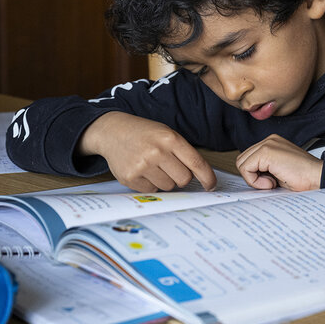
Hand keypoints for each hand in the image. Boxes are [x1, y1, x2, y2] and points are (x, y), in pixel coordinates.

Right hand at [77, 111, 216, 191]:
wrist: (113, 132)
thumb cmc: (144, 134)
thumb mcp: (167, 134)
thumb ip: (183, 152)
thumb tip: (201, 177)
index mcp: (170, 139)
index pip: (196, 163)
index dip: (207, 177)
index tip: (211, 185)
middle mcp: (156, 152)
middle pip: (184, 179)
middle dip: (182, 177)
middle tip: (171, 167)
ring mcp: (142, 166)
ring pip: (168, 187)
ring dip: (165, 180)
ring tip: (154, 166)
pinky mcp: (130, 178)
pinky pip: (152, 191)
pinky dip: (151, 184)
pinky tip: (143, 171)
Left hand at [235, 134, 322, 190]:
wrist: (318, 177)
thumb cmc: (304, 177)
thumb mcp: (279, 170)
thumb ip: (264, 168)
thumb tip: (249, 175)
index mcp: (272, 143)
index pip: (249, 158)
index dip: (255, 174)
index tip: (270, 181)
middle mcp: (269, 140)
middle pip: (242, 160)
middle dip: (252, 176)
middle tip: (270, 182)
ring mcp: (267, 144)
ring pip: (242, 164)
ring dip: (254, 178)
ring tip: (272, 182)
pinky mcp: (266, 152)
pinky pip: (246, 169)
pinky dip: (255, 181)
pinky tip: (272, 182)